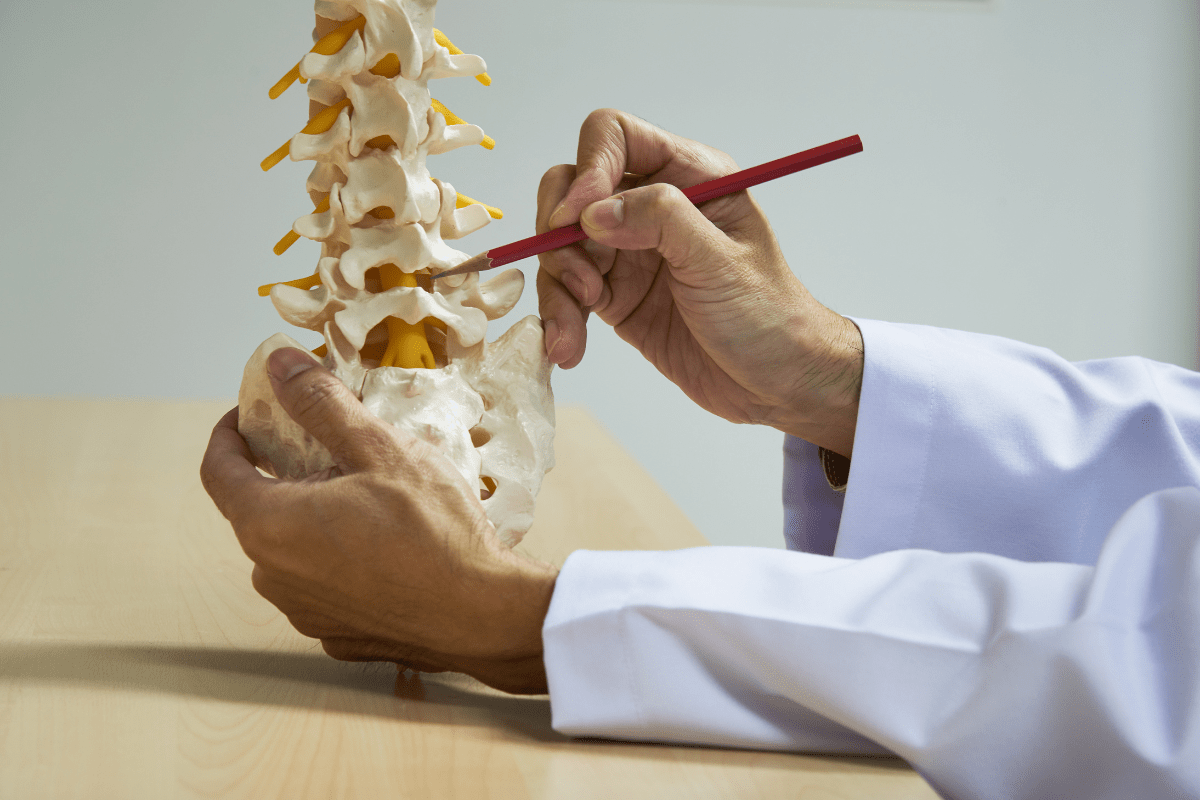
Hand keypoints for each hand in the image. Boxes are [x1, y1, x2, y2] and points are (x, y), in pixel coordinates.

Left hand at [199, 348, 557, 693]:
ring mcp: (303, 610)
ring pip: (295, 549)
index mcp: (269, 525)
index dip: (232, 433)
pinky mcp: (337, 634)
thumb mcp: (380, 450)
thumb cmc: (434, 531)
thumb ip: (322, 404)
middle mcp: (273, 575)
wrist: (483, 614)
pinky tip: (390, 547)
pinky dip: (344, 559)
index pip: (218, 469)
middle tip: (342, 453)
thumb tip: (280, 366)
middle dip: (291, 476)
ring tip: (376, 500)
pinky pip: (326, 584)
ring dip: (319, 519)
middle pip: (261, 509)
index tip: (254, 414)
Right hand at [537, 109, 862, 456]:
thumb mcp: (722, 261)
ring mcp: (629, 252)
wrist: (780, 383)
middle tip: (576, 279)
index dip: (587, 168)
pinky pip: (567, 292)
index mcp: (689, 178)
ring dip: (556, 286)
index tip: (576, 218)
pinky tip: (567, 348)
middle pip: (572, 188)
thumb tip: (593, 211)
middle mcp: (652, 207)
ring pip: (562, 245)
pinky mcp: (615, 296)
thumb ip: (661, 221)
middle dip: (559, 230)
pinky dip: (559, 317)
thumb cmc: (770, 316)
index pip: (615, 138)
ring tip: (572, 332)